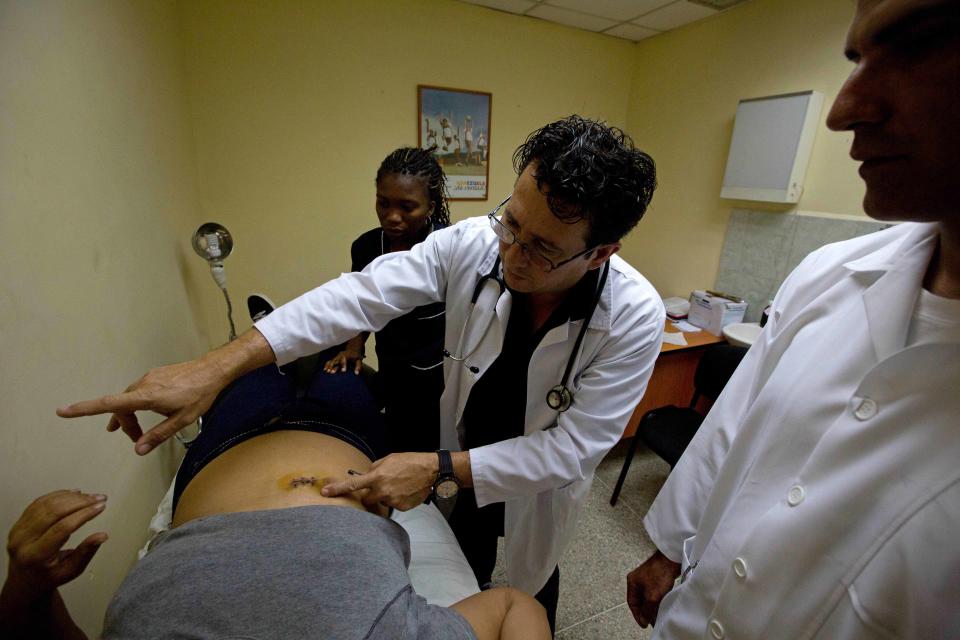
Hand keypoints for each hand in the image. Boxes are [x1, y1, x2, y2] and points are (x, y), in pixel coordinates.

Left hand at [4, 491, 107, 602]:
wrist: (25, 579)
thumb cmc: (48, 576)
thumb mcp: (71, 571)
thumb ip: (86, 553)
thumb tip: (102, 536)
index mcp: (35, 556)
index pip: (62, 528)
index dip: (84, 515)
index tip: (100, 507)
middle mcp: (22, 541)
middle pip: (53, 512)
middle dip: (80, 502)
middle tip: (99, 498)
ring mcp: (18, 530)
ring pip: (46, 504)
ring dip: (71, 497)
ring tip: (90, 496)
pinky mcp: (19, 522)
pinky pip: (39, 502)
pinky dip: (58, 495)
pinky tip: (74, 494)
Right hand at [57, 356, 226, 454]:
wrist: (214, 370)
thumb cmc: (200, 394)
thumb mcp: (182, 420)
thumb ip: (158, 435)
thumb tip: (138, 449)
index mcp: (146, 397)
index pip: (109, 404)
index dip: (84, 409)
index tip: (63, 411)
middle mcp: (143, 385)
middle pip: (121, 406)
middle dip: (125, 424)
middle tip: (137, 439)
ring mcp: (149, 377)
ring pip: (130, 399)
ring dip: (130, 414)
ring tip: (134, 429)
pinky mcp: (156, 374)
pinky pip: (140, 391)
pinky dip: (138, 404)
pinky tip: (152, 410)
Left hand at [322, 453, 436, 510]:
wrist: (431, 471)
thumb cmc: (410, 461)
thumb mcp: (389, 459)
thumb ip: (375, 468)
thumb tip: (367, 475)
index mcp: (377, 476)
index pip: (353, 484)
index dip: (337, 489)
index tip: (325, 493)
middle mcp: (382, 490)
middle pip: (366, 500)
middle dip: (370, 495)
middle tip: (381, 487)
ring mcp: (392, 500)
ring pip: (382, 501)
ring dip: (387, 496)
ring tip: (400, 486)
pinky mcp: (401, 507)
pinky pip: (394, 505)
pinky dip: (398, 499)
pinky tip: (406, 491)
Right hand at [323, 349, 363, 374]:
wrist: (352, 349)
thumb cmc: (356, 356)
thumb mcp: (358, 360)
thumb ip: (358, 366)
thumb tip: (356, 373)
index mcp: (347, 355)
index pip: (344, 360)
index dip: (343, 365)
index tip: (343, 371)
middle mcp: (340, 355)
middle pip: (336, 361)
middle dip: (333, 366)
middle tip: (332, 372)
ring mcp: (336, 357)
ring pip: (332, 361)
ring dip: (329, 366)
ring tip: (327, 371)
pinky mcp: (334, 358)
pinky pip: (329, 361)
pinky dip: (327, 365)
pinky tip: (324, 370)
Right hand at [626, 549, 680, 627]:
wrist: (671, 559)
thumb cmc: (659, 574)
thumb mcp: (652, 596)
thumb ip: (647, 609)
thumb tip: (646, 619)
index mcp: (632, 582)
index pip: (632, 603)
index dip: (637, 615)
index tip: (644, 624)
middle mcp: (638, 580)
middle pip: (640, 600)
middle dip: (646, 612)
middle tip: (652, 621)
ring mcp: (647, 578)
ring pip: (647, 597)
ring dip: (652, 606)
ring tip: (658, 615)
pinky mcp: (656, 577)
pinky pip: (654, 592)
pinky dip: (657, 600)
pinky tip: (662, 605)